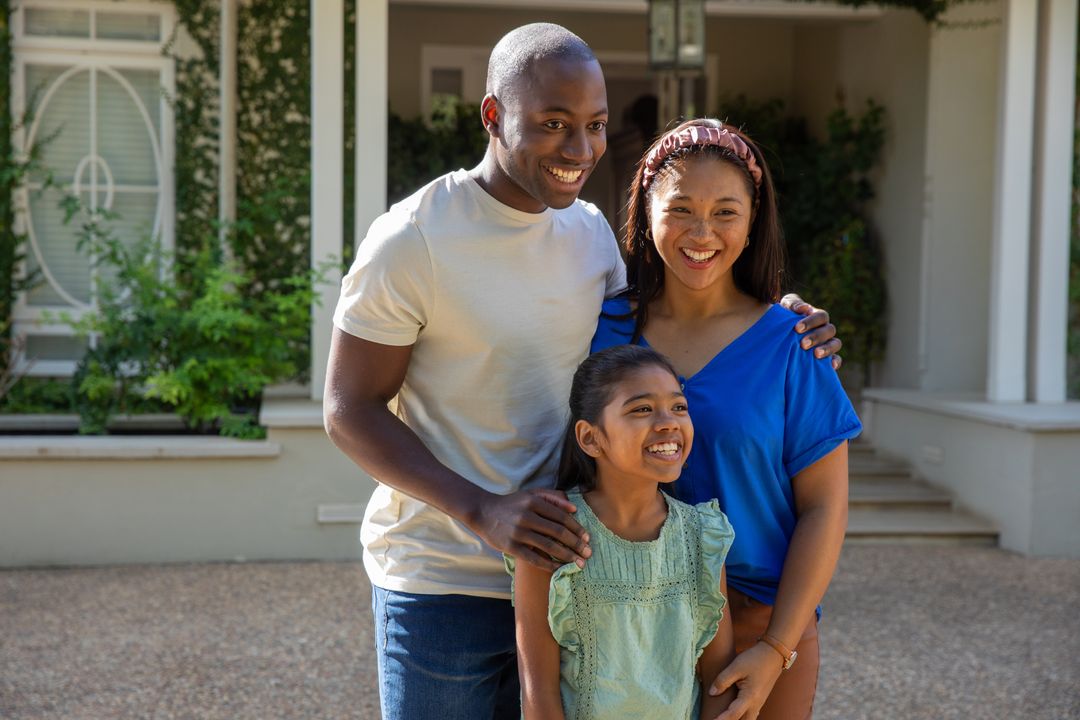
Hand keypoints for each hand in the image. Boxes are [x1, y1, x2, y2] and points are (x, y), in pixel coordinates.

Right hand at [472, 489, 590, 571]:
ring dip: (567, 556)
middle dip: (576, 544)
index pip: (562, 517)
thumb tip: (574, 509)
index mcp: (533, 502)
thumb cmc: (511, 503)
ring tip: (579, 563)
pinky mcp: (511, 547)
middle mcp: (526, 516)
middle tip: (588, 553)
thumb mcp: (531, 493)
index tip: (587, 538)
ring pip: (548, 546)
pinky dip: (548, 565)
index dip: (577, 528)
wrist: (483, 512)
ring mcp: (518, 532)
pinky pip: (534, 558)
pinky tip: (559, 569)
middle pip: (558, 532)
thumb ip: (553, 497)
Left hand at [706, 642, 783, 719]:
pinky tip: (734, 714)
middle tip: (717, 719)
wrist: (773, 654)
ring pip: (748, 719)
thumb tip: (712, 693)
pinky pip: (751, 714)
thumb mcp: (736, 667)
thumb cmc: (754, 659)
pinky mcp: (760, 699)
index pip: (733, 714)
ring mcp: (759, 702)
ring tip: (724, 717)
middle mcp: (756, 703)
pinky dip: (742, 717)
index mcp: (750, 696)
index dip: (721, 719)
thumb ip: (723, 680)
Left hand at [780, 293, 842, 369]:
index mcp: (817, 316)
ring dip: (827, 349)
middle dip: (816, 337)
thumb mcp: (785, 308)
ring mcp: (827, 342)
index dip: (811, 322)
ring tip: (816, 354)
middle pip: (829, 330)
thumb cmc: (783, 317)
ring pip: (835, 343)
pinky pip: (837, 359)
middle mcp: (825, 329)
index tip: (797, 328)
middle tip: (803, 344)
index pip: (821, 316)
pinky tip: (830, 366)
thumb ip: (793, 304)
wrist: (777, 333)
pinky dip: (835, 361)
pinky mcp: (827, 356)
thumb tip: (804, 308)